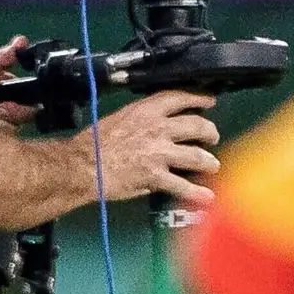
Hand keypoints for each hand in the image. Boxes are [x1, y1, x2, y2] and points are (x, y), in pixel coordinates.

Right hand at [89, 90, 221, 204]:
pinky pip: (183, 186)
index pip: (178, 97)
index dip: (198, 98)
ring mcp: (159, 153)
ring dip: (209, 162)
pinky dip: (197, 193)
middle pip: (196, 126)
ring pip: (196, 156)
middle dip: (210, 132)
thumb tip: (160, 124)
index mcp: (145, 111)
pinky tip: (207, 196)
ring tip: (212, 165)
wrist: (80, 165)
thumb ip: (143, 119)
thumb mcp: (119, 119)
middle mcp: (157, 128)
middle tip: (213, 137)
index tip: (210, 101)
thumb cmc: (94, 142)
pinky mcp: (156, 176)